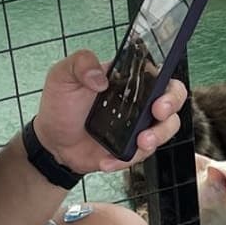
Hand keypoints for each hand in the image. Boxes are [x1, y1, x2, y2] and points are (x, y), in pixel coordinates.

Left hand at [32, 51, 186, 175]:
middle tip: (158, 113)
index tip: (158, 94)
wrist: (52, 141)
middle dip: (171, 107)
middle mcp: (139, 102)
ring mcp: (138, 126)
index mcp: (128, 80)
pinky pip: (142, 155)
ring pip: (166, 129)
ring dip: (158, 136)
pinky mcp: (133, 149)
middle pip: (173, 100)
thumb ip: (79, 63)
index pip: (159, 74)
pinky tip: (107, 161)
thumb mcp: (62, 75)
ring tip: (140, 143)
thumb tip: (100, 78)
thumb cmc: (61, 104)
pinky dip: (126, 159)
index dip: (167, 83)